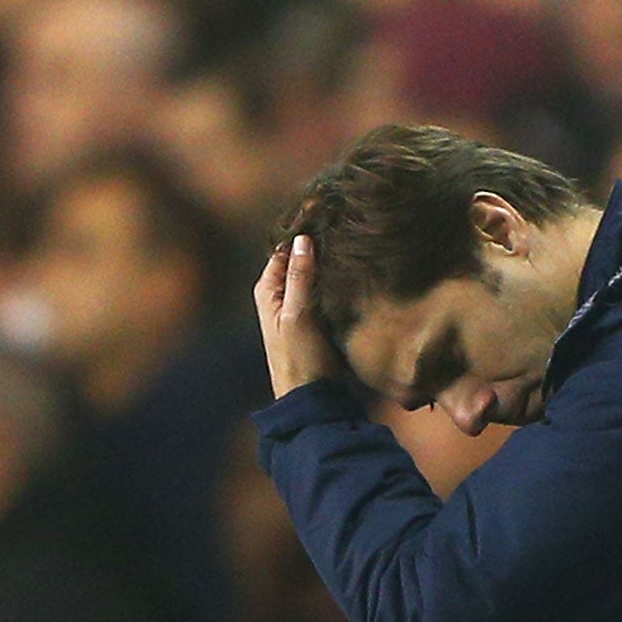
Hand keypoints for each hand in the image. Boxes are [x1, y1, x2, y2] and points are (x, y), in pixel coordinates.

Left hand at [254, 234, 344, 399]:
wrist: (313, 399)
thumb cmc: (300, 359)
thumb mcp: (298, 315)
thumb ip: (300, 276)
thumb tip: (303, 239)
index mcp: (268, 289)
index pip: (285, 248)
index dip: (304, 235)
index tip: (329, 222)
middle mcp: (281, 295)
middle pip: (301, 260)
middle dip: (320, 249)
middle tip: (345, 234)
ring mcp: (299, 307)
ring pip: (316, 276)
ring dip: (331, 267)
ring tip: (352, 251)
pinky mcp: (317, 320)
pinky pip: (327, 292)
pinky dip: (337, 284)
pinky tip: (353, 276)